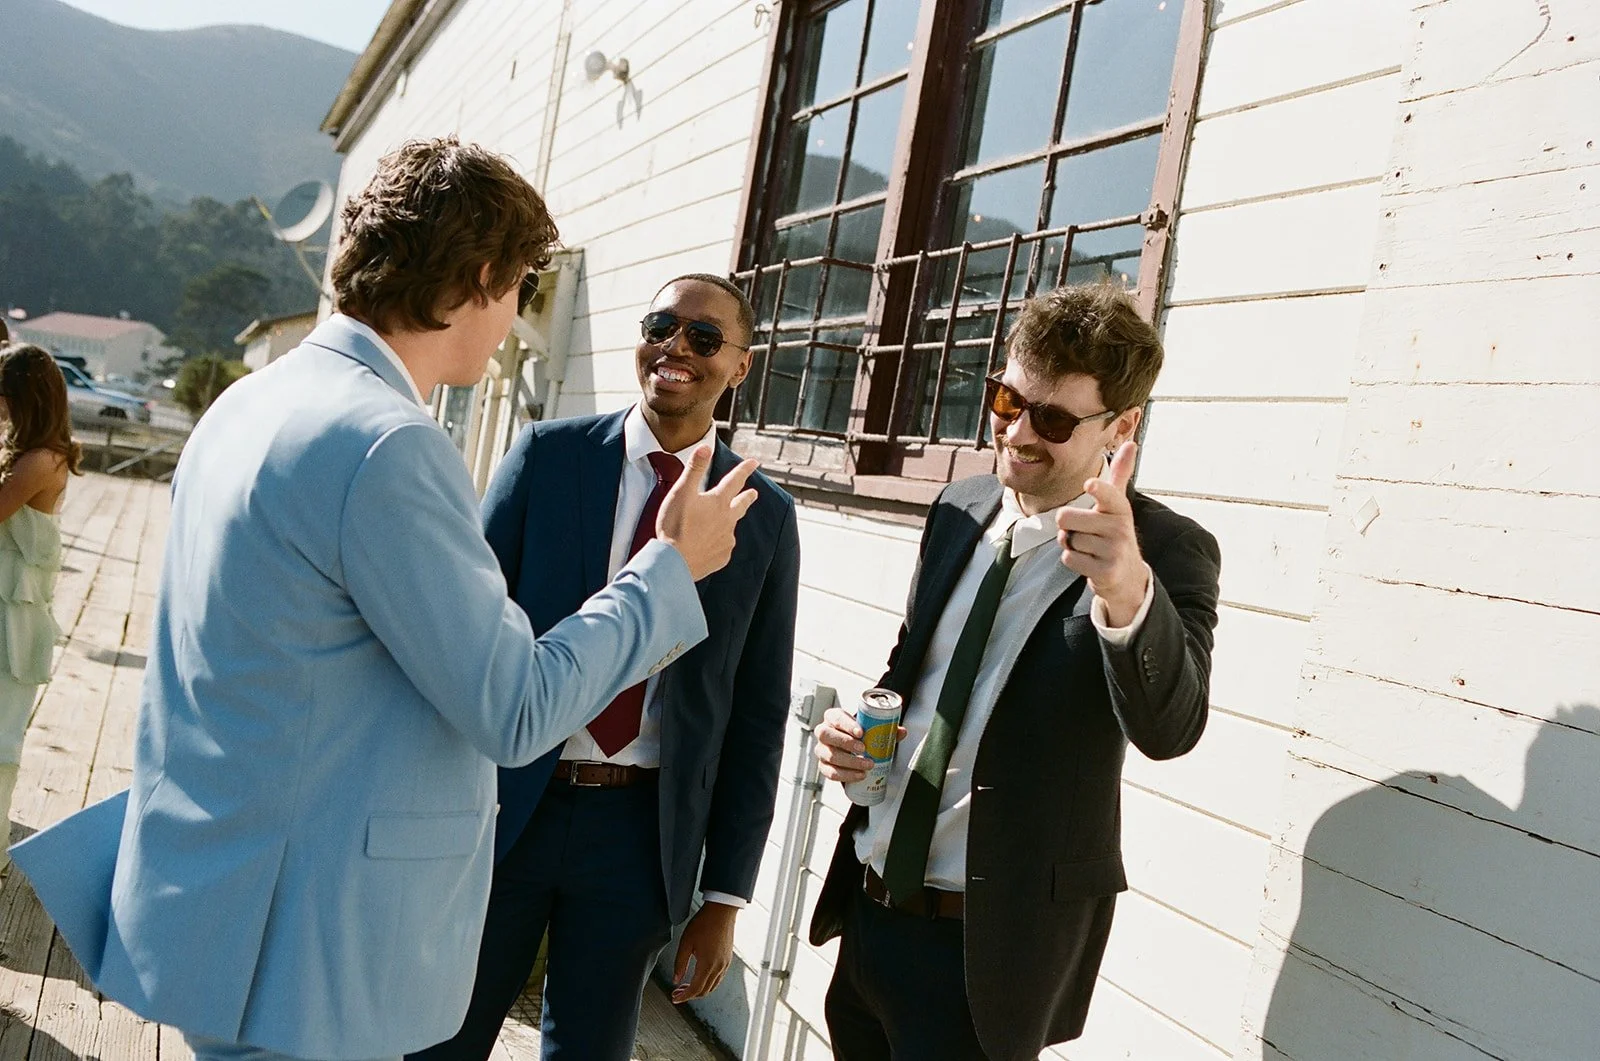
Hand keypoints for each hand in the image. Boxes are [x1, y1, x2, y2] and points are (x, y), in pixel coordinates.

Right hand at [657, 447, 759, 580]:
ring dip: (728, 521)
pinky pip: (723, 547)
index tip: (754, 463)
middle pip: (741, 505)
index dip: (745, 469)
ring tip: (721, 522)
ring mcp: (726, 540)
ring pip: (731, 527)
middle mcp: (727, 520)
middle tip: (753, 493)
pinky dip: (718, 542)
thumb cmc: (675, 526)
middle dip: (748, 497)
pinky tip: (709, 544)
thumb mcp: (681, 492)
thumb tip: (706, 448)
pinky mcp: (721, 557)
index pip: (735, 480)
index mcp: (719, 502)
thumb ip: (694, 469)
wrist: (674, 562)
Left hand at [671, 901, 736, 1002]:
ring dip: (699, 990)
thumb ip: (680, 963)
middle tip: (678, 992)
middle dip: (690, 995)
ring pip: (712, 986)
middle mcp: (719, 967)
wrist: (721, 911)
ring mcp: (725, 964)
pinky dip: (708, 983)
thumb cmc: (703, 923)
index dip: (684, 996)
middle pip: (704, 991)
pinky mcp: (728, 959)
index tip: (675, 998)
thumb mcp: (685, 943)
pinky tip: (699, 977)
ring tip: (687, 986)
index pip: (695, 989)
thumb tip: (676, 980)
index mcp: (707, 964)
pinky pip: (718, 978)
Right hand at [813, 706, 904, 783]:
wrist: (853, 750)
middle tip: (864, 749)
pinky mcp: (823, 766)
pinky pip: (830, 772)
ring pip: (829, 755)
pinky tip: (859, 775)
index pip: (835, 717)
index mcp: (833, 718)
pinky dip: (846, 775)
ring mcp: (821, 750)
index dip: (846, 724)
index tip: (861, 732)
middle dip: (845, 742)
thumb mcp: (872, 729)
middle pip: (826, 735)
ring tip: (867, 765)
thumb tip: (902, 732)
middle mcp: (824, 732)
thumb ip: (886, 729)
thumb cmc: (861, 736)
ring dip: (849, 762)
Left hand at [1056, 440, 1148, 626]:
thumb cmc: (1113, 532)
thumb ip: (1120, 474)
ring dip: (1070, 544)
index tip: (1090, 484)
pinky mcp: (1106, 571)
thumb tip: (1131, 443)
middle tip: (1084, 531)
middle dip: (1067, 526)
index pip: (1108, 494)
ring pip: (1067, 539)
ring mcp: (1114, 550)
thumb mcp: (1118, 504)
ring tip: (1088, 547)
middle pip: (1066, 517)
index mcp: (1120, 507)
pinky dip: (1072, 560)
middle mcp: (1120, 527)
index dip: (1097, 490)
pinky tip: (1088, 561)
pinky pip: (1069, 558)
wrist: (1127, 574)